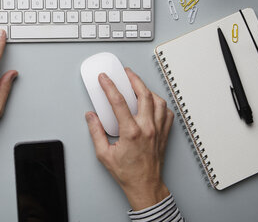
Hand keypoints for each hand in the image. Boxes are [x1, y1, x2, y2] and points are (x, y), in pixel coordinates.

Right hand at [85, 68, 173, 210]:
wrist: (145, 186)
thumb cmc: (127, 173)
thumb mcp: (104, 154)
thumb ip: (96, 132)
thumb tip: (91, 117)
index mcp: (131, 132)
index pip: (119, 102)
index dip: (110, 86)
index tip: (104, 79)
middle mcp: (147, 128)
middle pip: (143, 94)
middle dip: (133, 79)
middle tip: (126, 73)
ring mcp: (158, 130)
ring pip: (158, 101)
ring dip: (147, 90)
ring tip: (138, 84)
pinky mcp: (164, 133)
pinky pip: (166, 112)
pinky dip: (159, 103)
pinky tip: (152, 101)